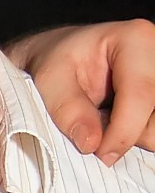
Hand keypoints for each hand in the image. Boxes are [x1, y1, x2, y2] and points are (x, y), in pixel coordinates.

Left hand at [7, 19, 154, 164]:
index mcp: (135, 40)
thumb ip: (68, 109)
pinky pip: (154, 132)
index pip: (141, 94)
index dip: (122, 132)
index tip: (98, 152)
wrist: (62, 58)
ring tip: (104, 118)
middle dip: (126, 133)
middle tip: (95, 126)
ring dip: (130, 136)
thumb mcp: (49, 79)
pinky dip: (135, 135)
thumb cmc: (57, 62)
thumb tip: (90, 143)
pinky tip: (116, 121)